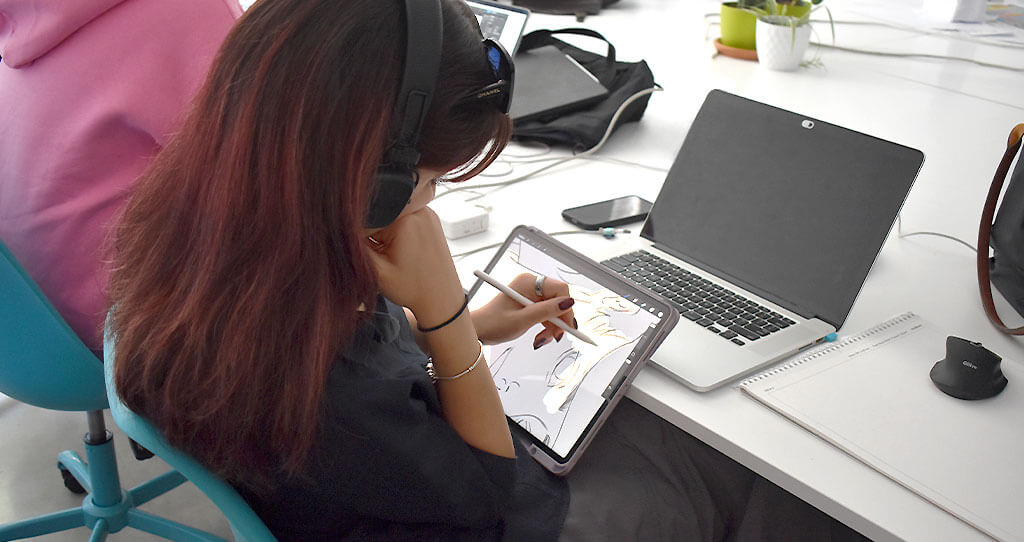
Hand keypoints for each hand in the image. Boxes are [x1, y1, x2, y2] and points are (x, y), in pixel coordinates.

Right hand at [366, 207, 465, 325]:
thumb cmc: (414, 289)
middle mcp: (419, 210)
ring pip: (390, 216)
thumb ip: (356, 248)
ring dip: (384, 233)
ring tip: (396, 255)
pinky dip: (396, 232)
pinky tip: (402, 251)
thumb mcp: (377, 272)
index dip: (359, 237)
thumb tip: (340, 230)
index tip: (366, 254)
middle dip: (373, 234)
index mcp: (405, 219)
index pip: (367, 218)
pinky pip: (403, 219)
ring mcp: (426, 213)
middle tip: (383, 257)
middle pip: (379, 214)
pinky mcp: (429, 220)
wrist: (442, 300)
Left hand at [471, 273, 576, 347]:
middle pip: (558, 300)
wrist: (479, 331)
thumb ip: (546, 311)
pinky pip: (547, 314)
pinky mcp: (531, 304)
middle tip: (555, 336)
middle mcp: (531, 286)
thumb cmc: (492, 323)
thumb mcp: (522, 320)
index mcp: (528, 282)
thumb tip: (568, 303)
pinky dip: (546, 326)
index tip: (568, 325)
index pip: (560, 289)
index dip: (566, 308)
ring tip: (542, 339)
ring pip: (554, 309)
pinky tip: (540, 336)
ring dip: (552, 327)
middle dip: (558, 320)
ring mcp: (531, 295)